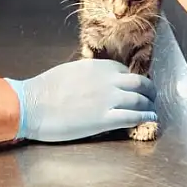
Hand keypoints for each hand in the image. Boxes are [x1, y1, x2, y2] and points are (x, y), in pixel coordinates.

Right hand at [4, 58, 156, 141]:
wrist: (33, 105)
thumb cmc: (45, 89)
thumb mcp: (70, 71)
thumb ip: (88, 75)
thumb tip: (95, 81)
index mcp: (97, 67)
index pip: (123, 70)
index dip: (130, 79)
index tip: (133, 86)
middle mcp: (107, 81)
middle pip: (138, 82)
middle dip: (148, 89)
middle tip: (152, 95)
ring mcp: (108, 100)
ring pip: (139, 100)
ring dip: (149, 104)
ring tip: (152, 108)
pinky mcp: (104, 119)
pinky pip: (132, 116)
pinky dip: (145, 116)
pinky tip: (150, 118)